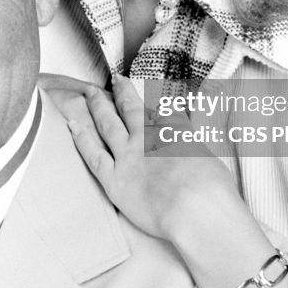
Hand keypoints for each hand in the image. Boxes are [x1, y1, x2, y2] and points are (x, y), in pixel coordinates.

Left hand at [62, 74, 239, 243]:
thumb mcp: (209, 160)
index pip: (161, 110)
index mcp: (174, 132)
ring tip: (90, 92)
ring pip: (108, 124)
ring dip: (98, 106)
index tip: (147, 92)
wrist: (197, 209)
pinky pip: (93, 154)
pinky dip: (82, 137)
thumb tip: (189, 143)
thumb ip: (193, 148)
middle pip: (131, 108)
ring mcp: (128, 156)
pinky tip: (73, 124)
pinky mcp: (114, 179)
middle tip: (116, 78)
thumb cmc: (213, 191)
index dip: (153, 100)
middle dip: (123, 91)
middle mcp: (148, 138)